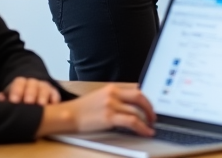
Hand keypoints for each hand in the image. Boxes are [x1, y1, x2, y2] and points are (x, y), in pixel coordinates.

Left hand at [0, 76, 59, 105]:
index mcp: (20, 83)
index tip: (14, 101)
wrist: (28, 94)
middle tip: (28, 103)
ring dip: (43, 96)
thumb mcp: (8, 97)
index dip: (17, 91)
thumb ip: (4, 98)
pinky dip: (55, 99)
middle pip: (32, 85)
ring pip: (44, 89)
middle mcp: (33, 83)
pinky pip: (55, 94)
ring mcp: (44, 87)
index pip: (19, 83)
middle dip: (30, 94)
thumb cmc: (16, 99)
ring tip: (41, 105)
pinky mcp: (53, 93)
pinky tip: (54, 104)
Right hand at [37, 84, 155, 137]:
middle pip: (140, 97)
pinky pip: (131, 121)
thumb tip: (129, 105)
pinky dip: (142, 127)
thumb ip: (115, 98)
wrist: (68, 115)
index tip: (150, 107)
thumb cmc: (82, 109)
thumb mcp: (100, 97)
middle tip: (153, 117)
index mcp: (112, 88)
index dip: (146, 99)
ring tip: (150, 126)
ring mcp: (111, 105)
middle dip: (150, 107)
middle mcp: (113, 94)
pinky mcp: (109, 117)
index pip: (135, 90)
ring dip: (147, 119)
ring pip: (137, 110)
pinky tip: (145, 132)